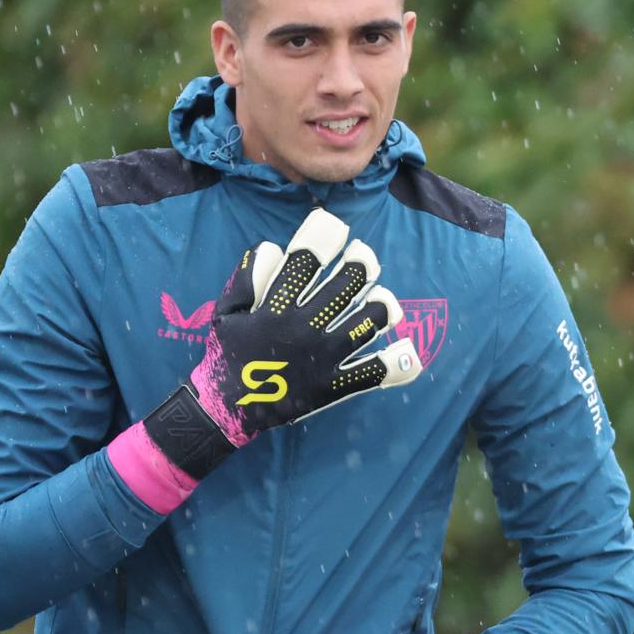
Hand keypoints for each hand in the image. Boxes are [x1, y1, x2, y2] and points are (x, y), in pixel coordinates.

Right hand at [139, 208, 422, 478]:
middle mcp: (305, 327)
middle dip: (361, 262)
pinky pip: (374, 372)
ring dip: (382, 304)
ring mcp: (325, 355)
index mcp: (276, 306)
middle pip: (347, 284)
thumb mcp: (226, 311)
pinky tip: (407, 349)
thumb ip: (248, 278)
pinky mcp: (336, 383)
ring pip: (369, 320)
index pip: (305, 260)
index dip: (324, 235)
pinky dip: (397, 363)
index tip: (336, 225)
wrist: (229, 408)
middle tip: (362, 257)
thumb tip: (275, 247)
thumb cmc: (228, 353)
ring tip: (380, 299)